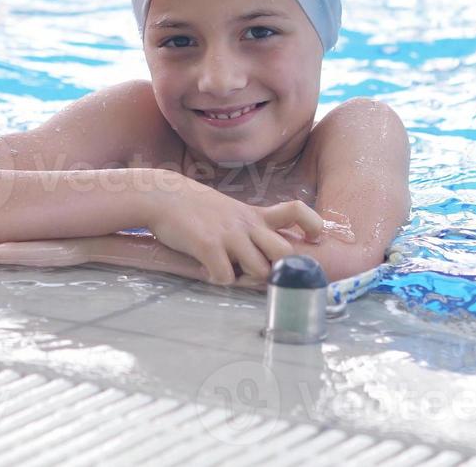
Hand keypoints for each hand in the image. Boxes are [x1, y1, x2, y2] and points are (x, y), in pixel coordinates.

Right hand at [143, 180, 323, 284]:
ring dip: (245, 278)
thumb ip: (248, 228)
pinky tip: (206, 269)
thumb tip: (264, 259)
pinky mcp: (208, 245)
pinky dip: (217, 279)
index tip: (314, 237)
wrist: (161, 196)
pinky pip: (225, 278)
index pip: (295, 210)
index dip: (311, 224)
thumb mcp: (229, 211)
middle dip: (276, 269)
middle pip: (284, 252)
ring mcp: (229, 234)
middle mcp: (246, 224)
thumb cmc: (194, 208)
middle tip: (256, 271)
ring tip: (227, 270)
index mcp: (253, 215)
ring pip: (259, 271)